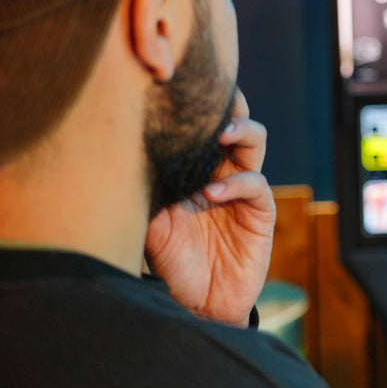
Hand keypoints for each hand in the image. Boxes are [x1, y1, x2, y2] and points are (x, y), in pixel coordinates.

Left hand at [145, 89, 275, 325]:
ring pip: (253, 143)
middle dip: (229, 105)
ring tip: (224, 133)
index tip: (181, 82)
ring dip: (242, 132)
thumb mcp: (148, 224)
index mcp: (194, 168)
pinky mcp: (260, 213)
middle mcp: (220, 172)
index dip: (197, 105)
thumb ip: (147, 191)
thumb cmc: (170, 263)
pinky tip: (215, 193)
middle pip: (233, 123)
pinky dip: (238, 184)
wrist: (196, 305)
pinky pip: (256, 186)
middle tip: (216, 97)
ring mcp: (242, 190)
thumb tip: (126, 152)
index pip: (200, 127)